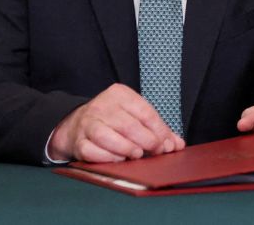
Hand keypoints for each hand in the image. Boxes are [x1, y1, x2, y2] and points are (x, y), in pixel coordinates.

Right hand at [47, 83, 184, 162]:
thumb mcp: (135, 116)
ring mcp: (87, 123)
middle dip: (146, 141)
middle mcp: (102, 106)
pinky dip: (108, 157)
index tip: (167, 144)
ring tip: (137, 155)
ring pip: (108, 137)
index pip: (145, 112)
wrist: (77, 123)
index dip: (159, 131)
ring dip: (126, 149)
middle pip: (128, 126)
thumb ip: (157, 129)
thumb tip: (177, 144)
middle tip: (155, 151)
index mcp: (120, 95)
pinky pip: (93, 151)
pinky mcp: (78, 141)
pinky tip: (118, 159)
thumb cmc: (114, 120)